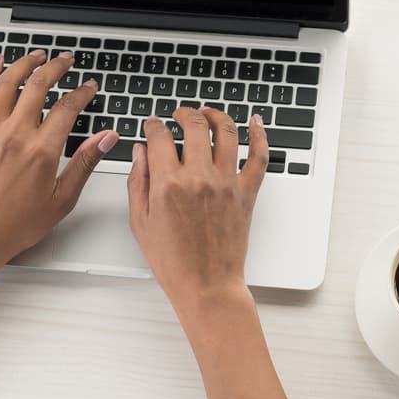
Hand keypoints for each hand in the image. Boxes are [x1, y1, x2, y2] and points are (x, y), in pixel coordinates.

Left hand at [0, 50, 116, 270]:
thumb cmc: (17, 222)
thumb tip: (106, 138)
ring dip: (24, 63)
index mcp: (41, 151)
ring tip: (37, 55)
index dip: (82, 92)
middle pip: (38, 85)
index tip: (89, 87)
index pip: (68, 107)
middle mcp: (14, 135)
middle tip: (66, 60)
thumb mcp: (62, 198)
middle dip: (56, 67)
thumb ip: (85, 162)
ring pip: (7, 83)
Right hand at [127, 107, 267, 307]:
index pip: (159, 136)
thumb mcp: (140, 221)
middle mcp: (199, 178)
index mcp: (168, 185)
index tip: (152, 125)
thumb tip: (140, 151)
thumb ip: (138, 181)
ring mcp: (226, 183)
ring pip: (226, 132)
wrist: (207, 285)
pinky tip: (256, 122)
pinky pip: (259, 156)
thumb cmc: (173, 261)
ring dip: (215, 115)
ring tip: (207, 114)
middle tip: (179, 115)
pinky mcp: (247, 192)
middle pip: (194, 125)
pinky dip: (260, 135)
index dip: (153, 125)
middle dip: (184, 113)